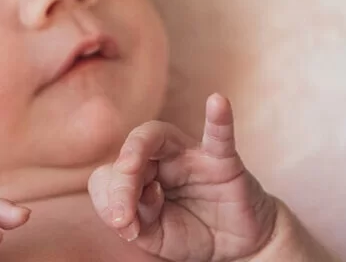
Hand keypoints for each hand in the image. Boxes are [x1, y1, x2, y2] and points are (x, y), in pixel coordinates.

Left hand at [88, 94, 278, 260]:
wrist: (236, 245)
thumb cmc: (193, 233)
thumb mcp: (154, 237)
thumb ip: (133, 225)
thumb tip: (122, 216)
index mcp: (141, 176)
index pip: (109, 175)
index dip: (109, 201)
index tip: (126, 228)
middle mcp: (162, 159)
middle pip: (130, 154)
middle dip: (120, 186)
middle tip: (124, 219)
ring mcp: (192, 156)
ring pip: (158, 135)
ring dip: (136, 150)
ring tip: (129, 166)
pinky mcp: (223, 162)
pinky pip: (219, 136)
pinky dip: (219, 119)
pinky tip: (217, 101)